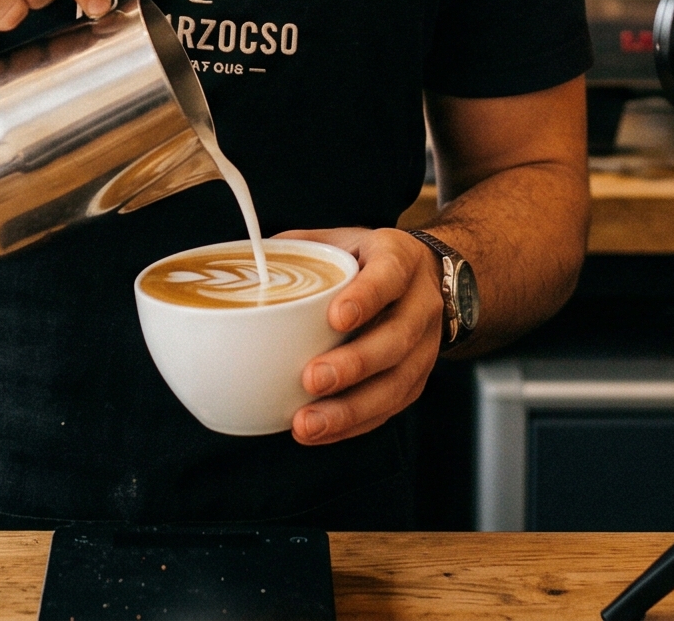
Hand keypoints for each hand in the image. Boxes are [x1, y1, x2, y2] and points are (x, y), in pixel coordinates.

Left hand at [276, 226, 440, 445]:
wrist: (425, 276)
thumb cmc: (369, 260)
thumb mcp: (343, 240)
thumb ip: (301, 249)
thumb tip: (248, 264)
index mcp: (401, 260)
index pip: (389, 277)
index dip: (366, 298)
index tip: (336, 318)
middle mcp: (421, 305)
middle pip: (397, 339)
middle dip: (355, 364)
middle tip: (312, 379)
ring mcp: (425, 346)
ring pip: (397, 383)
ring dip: (351, 408)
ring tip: (308, 423)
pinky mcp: (417, 379)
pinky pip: (390, 407)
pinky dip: (354, 424)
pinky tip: (321, 432)